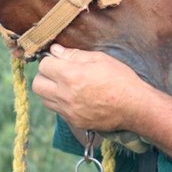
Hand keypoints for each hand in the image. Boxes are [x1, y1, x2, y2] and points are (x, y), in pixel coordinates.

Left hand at [33, 44, 171, 160]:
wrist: (134, 106)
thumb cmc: (120, 79)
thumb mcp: (99, 59)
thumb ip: (73, 55)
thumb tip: (55, 50)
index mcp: (71, 75)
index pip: (44, 65)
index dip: (50, 59)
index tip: (59, 59)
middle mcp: (65, 95)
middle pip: (37, 84)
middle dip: (45, 75)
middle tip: (58, 72)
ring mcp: (68, 111)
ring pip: (44, 99)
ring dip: (50, 90)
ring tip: (66, 85)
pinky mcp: (74, 121)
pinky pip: (57, 110)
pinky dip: (60, 102)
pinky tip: (74, 97)